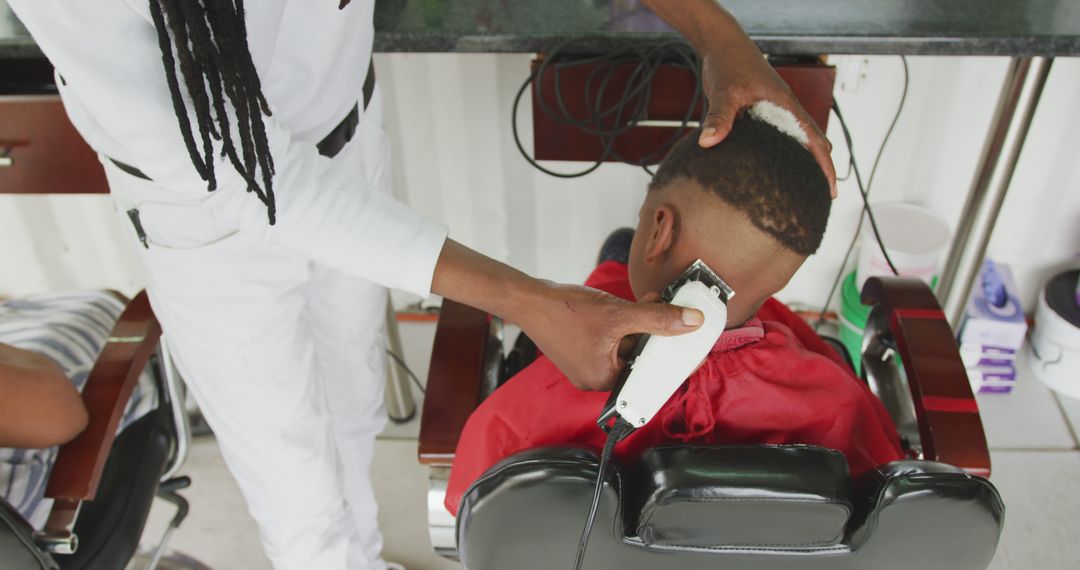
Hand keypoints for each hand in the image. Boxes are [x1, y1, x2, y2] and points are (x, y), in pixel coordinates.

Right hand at [431, 240, 701, 390]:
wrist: (529, 299)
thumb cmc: (565, 311)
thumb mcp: (618, 314)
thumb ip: (657, 319)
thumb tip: (692, 322)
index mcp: (606, 381)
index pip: (650, 377)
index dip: (674, 361)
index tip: (693, 348)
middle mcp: (598, 379)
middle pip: (640, 360)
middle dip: (658, 336)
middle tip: (673, 314)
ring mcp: (590, 365)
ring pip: (629, 347)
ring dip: (643, 326)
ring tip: (651, 302)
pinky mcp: (584, 350)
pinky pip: (615, 341)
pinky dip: (626, 325)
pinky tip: (632, 306)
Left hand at [642, 0, 836, 195]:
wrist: (722, 46)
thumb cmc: (728, 63)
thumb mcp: (724, 91)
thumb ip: (719, 116)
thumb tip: (708, 143)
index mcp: (786, 106)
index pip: (815, 140)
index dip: (826, 166)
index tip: (832, 190)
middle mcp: (785, 111)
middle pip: (812, 144)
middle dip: (818, 170)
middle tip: (817, 200)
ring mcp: (775, 113)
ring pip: (796, 142)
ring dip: (800, 164)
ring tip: (796, 192)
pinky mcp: (762, 115)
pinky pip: (778, 138)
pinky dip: (780, 155)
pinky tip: (768, 172)